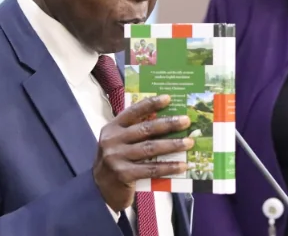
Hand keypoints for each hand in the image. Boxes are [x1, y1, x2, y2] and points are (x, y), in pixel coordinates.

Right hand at [93, 94, 193, 211]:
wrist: (99, 190)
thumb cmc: (116, 161)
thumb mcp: (119, 142)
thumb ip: (134, 132)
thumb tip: (165, 122)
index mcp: (112, 128)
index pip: (133, 112)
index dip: (151, 104)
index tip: (168, 98)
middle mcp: (112, 140)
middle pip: (145, 129)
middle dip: (168, 124)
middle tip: (186, 121)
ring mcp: (116, 157)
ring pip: (150, 148)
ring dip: (172, 145)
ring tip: (189, 142)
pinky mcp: (123, 174)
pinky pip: (151, 169)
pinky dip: (168, 167)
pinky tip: (182, 166)